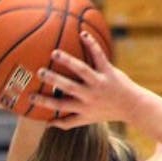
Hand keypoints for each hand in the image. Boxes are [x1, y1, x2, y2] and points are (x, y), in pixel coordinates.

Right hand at [30, 31, 146, 128]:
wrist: (132, 106)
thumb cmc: (106, 112)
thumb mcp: (86, 120)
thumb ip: (67, 122)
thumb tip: (48, 124)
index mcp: (82, 108)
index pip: (59, 106)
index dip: (44, 102)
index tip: (30, 96)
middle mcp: (89, 96)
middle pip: (69, 88)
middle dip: (54, 80)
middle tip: (40, 72)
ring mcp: (99, 82)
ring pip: (82, 71)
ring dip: (69, 61)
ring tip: (55, 53)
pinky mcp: (109, 71)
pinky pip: (99, 56)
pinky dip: (91, 45)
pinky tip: (82, 35)